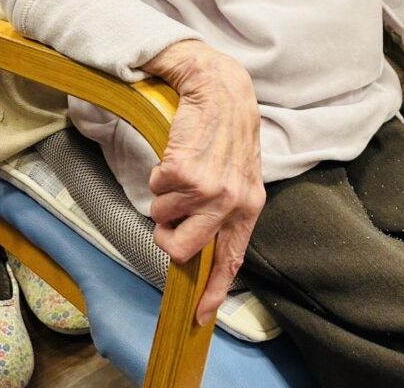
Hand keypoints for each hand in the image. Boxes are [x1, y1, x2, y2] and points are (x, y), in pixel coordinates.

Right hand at [142, 40, 264, 325]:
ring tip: (181, 169)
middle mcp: (231, 202)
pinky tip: (177, 153)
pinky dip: (158, 174)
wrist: (221, 89)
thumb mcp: (242, 174)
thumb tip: (202, 250)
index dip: (214, 290)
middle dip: (167, 235)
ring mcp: (207, 188)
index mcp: (249, 206)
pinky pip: (154, 190)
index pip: (231, 259)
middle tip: (172, 212)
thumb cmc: (227, 132)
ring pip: (162, 218)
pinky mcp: (184, 171)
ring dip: (164, 196)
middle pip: (182, 250)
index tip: (200, 315)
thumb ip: (227, 211)